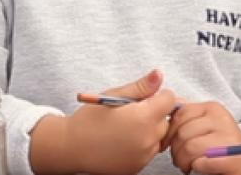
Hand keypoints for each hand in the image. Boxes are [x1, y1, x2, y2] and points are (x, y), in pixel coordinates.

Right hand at [30, 69, 177, 174]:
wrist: (70, 148)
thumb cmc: (89, 119)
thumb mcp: (114, 95)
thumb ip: (141, 87)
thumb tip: (159, 75)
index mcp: (143, 118)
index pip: (169, 100)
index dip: (158, 95)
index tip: (144, 97)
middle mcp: (147, 139)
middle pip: (165, 120)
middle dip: (154, 113)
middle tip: (130, 113)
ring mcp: (143, 156)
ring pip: (159, 137)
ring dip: (149, 131)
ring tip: (125, 128)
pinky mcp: (138, 167)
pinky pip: (149, 152)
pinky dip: (141, 146)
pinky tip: (123, 141)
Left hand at [164, 101, 240, 174]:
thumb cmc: (220, 142)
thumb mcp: (205, 123)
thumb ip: (188, 115)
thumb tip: (165, 106)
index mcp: (212, 108)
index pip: (180, 114)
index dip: (169, 132)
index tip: (170, 144)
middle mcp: (221, 119)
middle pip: (183, 133)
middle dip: (176, 151)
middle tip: (180, 159)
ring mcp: (228, 138)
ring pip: (189, 148)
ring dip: (184, 161)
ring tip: (189, 165)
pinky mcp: (232, 158)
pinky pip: (202, 162)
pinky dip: (197, 166)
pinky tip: (200, 167)